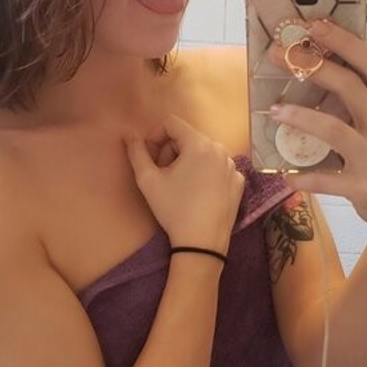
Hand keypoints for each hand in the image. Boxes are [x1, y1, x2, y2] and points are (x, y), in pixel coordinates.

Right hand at [125, 115, 244, 253]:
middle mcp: (220, 149)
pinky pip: (217, 168)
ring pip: (203, 153)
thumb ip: (136, 152)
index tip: (150, 158)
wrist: (202, 243)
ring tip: (180, 186)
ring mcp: (232, 166)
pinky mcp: (239, 182)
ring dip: (188, 162)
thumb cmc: (174, 209)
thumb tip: (128, 134)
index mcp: (199, 144)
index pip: (172, 123)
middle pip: (188, 138)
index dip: (155, 136)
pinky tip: (198, 194)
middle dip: (171, 151)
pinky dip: (205, 174)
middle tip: (163, 175)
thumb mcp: (148, 180)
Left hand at [270, 17, 366, 249]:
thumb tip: (318, 70)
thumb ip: (362, 101)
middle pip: (351, 88)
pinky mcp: (363, 188)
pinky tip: (285, 175)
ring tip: (275, 110)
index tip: (316, 25)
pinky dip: (304, 179)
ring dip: (302, 118)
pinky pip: (328, 181)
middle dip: (314, 68)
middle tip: (280, 56)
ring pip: (335, 130)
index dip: (345, 43)